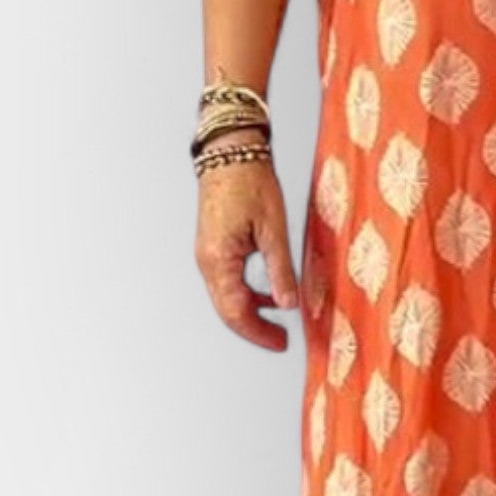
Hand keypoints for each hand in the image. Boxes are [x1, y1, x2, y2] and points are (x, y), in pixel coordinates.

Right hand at [195, 147, 299, 351]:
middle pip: (227, 309)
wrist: (230, 152)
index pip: (236, 311)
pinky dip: (246, 292)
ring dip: (250, 311)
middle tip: (281, 339)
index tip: (281, 343)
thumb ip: (280, 270)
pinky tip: (269, 294)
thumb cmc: (251, 182)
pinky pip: (227, 280)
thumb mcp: (273, 229)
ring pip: (226, 297)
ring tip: (278, 321)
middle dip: (254, 328)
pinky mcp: (213, 247)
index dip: (258, 332)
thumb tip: (288, 304)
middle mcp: (207, 261)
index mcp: (219, 260)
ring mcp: (207, 254)